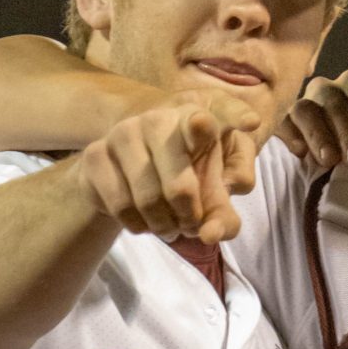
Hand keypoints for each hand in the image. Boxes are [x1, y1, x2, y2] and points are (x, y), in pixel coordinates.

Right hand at [77, 98, 255, 244]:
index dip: (235, 116)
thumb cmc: (183, 175)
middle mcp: (161, 119)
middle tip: (191, 225)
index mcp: (201, 118)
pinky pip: (120, 205)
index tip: (251, 121)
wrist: (124, 168)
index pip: (221, 113)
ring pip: (149, 200)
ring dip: (163, 226)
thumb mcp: (212, 193)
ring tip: (169, 226)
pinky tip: (144, 220)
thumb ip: (223, 214)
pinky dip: (137, 225)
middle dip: (190, 218)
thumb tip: (210, 235)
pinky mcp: (96, 154)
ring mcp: (125, 133)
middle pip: (181, 187)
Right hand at [282, 69, 347, 168]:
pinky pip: (282, 122)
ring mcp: (305, 105)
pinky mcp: (286, 125)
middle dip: (347, 132)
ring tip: (329, 160)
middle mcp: (328, 89)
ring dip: (318, 134)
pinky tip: (301, 152)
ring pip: (305, 109)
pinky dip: (290, 134)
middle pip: (333, 101)